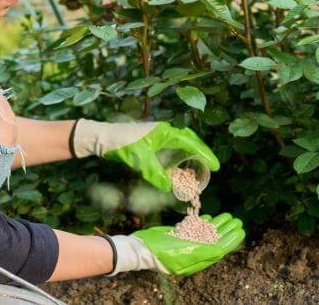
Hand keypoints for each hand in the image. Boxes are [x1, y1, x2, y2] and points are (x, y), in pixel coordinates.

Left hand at [71, 119, 219, 190]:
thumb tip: (170, 187)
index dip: (205, 155)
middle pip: (189, 141)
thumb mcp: (140, 160)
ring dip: (190, 156)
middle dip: (201, 154)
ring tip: (199, 169)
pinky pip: (170, 148)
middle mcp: (164, 131)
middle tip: (211, 167)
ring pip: (180, 144)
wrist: (102, 137)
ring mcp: (157, 135)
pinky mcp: (150, 140)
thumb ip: (156, 173)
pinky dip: (178, 158)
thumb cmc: (121, 144)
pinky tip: (178, 168)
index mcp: (165, 131)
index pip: (191, 142)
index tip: (216, 167)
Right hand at [106, 214, 244, 275]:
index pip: (218, 250)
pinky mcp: (176, 236)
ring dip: (218, 225)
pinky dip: (202, 223)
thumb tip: (220, 251)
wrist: (138, 248)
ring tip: (228, 216)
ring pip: (206, 234)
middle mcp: (191, 253)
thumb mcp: (184, 253)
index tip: (240, 231)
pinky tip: (210, 217)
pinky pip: (193, 230)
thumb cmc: (159, 252)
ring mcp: (184, 244)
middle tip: (238, 221)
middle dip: (227, 231)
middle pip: (214, 241)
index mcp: (195, 260)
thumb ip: (202, 252)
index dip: (230, 240)